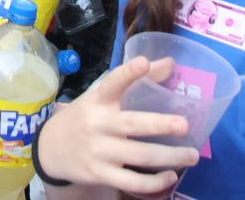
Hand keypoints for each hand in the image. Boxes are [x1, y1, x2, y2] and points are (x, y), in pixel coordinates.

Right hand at [34, 56, 196, 192]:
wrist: (52, 149)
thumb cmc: (85, 117)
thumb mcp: (101, 96)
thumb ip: (135, 80)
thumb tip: (170, 63)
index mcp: (98, 100)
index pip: (112, 83)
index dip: (127, 73)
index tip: (142, 62)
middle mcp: (98, 124)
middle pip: (133, 124)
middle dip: (160, 125)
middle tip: (185, 125)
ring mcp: (99, 151)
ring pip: (139, 156)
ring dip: (170, 157)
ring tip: (192, 155)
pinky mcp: (101, 174)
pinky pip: (132, 182)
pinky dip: (154, 182)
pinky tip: (170, 176)